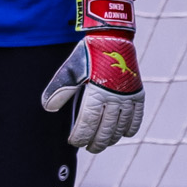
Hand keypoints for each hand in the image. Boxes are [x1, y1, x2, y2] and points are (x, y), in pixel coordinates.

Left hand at [41, 0, 144, 152]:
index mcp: (96, 94)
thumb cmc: (88, 54)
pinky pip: (136, 118)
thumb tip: (48, 108)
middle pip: (105, 131)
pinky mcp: (137, 93)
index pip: (87, 125)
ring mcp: (128, 97)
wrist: (112, 38)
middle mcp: (114, 98)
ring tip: (103, 143)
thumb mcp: (70, 70)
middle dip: (95, 143)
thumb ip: (60, 90)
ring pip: (120, 128)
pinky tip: (123, 134)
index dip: (80, 137)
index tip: (74, 142)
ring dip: (111, 139)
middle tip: (89, 148)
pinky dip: (130, 129)